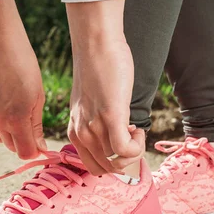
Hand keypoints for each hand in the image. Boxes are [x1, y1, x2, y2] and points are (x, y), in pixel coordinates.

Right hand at [0, 0, 46, 159]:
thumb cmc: (25, 66)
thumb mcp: (38, 97)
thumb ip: (36, 126)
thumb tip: (40, 148)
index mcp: (16, 120)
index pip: (25, 153)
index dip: (35, 151)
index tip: (41, 145)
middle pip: (11, 147)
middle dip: (22, 141)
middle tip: (31, 126)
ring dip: (8, 132)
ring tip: (16, 112)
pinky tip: (2, 99)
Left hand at [66, 0, 144, 174]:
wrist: (96, 45)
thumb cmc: (97, 70)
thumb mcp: (90, 105)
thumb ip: (96, 123)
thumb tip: (116, 134)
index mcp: (75, 133)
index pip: (94, 168)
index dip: (114, 161)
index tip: (122, 141)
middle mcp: (81, 134)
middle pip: (107, 169)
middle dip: (126, 160)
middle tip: (133, 136)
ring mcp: (95, 127)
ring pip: (117, 163)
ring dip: (133, 151)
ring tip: (135, 129)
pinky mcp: (110, 117)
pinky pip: (124, 150)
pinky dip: (136, 147)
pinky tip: (138, 129)